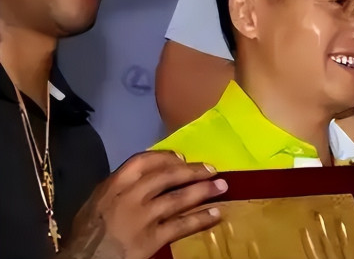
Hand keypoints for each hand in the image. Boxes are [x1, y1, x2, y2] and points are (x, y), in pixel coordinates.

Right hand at [58, 151, 225, 258]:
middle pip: (167, 176)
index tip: (182, 157)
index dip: (167, 157)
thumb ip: (119, 187)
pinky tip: (215, 214)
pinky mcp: (150, 240)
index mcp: (114, 184)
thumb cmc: (86, 234)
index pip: (144, 161)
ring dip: (204, 191)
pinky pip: (181, 226)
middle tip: (212, 170)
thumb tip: (145, 175)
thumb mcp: (96, 202)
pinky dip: (200, 218)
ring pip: (178, 198)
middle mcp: (130, 197)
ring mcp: (141, 218)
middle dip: (193, 171)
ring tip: (222, 186)